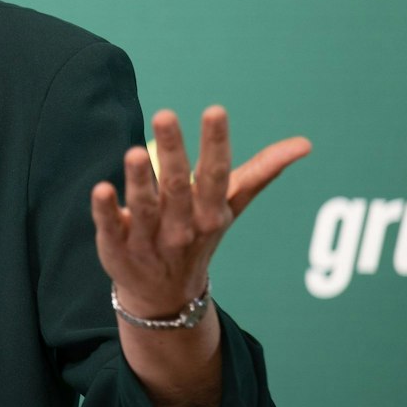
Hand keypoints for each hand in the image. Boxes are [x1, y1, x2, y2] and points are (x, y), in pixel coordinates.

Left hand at [88, 106, 310, 318]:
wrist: (166, 296)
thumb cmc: (199, 233)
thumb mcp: (231, 206)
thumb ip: (261, 172)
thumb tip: (306, 143)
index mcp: (210, 212)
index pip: (216, 174)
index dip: (215, 143)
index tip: (215, 110)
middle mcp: (181, 227)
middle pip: (177, 186)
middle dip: (173, 151)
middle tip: (165, 114)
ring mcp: (149, 239)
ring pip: (144, 207)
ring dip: (139, 180)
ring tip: (134, 152)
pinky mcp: (117, 248)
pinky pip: (110, 227)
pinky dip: (105, 211)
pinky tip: (100, 189)